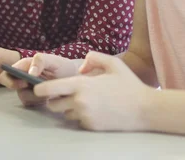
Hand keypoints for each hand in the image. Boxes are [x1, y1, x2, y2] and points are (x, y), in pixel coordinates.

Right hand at [0, 54, 81, 105]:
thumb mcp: (54, 60)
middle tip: (36, 90)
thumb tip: (30, 73)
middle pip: (10, 85)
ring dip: (35, 96)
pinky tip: (49, 98)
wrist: (73, 79)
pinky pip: (29, 104)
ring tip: (49, 93)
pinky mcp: (32, 99)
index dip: (10, 79)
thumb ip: (40, 60)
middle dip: (23, 90)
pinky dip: (39, 102)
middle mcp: (22, 77)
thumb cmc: (63, 67)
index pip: (7, 72)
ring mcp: (26, 89)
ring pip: (22, 96)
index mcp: (24, 65)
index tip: (25, 82)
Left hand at [33, 51, 153, 131]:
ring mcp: (85, 116)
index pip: (47, 89)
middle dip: (55, 100)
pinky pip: (78, 122)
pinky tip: (95, 110)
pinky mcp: (91, 127)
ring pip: (64, 114)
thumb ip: (93, 58)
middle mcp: (79, 102)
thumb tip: (81, 67)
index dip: (39, 89)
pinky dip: (81, 117)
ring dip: (69, 109)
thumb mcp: (113, 63)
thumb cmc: (129, 84)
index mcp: (80, 85)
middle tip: (65, 94)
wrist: (146, 109)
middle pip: (52, 104)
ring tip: (84, 102)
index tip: (39, 88)